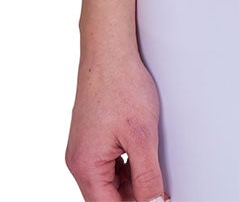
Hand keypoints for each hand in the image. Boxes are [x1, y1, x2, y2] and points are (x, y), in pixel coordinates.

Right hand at [66, 52, 167, 200]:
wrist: (109, 51)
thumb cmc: (121, 84)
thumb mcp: (142, 136)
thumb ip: (147, 177)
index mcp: (86, 166)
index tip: (157, 201)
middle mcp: (79, 161)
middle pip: (107, 197)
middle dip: (133, 197)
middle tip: (159, 191)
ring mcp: (83, 149)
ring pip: (108, 182)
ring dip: (130, 183)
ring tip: (153, 172)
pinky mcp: (90, 137)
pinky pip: (106, 165)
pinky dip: (124, 168)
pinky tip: (140, 159)